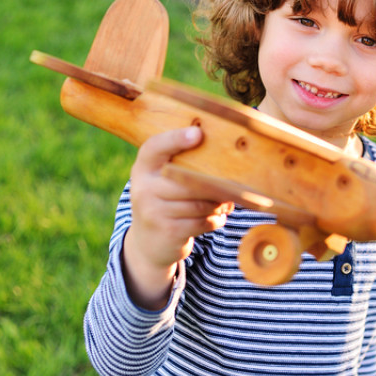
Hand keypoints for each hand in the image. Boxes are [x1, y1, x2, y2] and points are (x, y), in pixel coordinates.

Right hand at [122, 126, 233, 307]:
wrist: (148, 242)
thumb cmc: (166, 200)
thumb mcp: (163, 179)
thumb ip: (182, 164)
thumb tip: (226, 155)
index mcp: (143, 168)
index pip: (155, 147)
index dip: (176, 138)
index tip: (198, 133)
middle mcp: (143, 188)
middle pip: (189, 180)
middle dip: (215, 184)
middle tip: (232, 185)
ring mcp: (153, 212)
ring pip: (200, 203)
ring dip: (218, 204)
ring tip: (225, 202)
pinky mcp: (168, 232)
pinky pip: (202, 221)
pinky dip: (216, 219)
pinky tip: (217, 217)